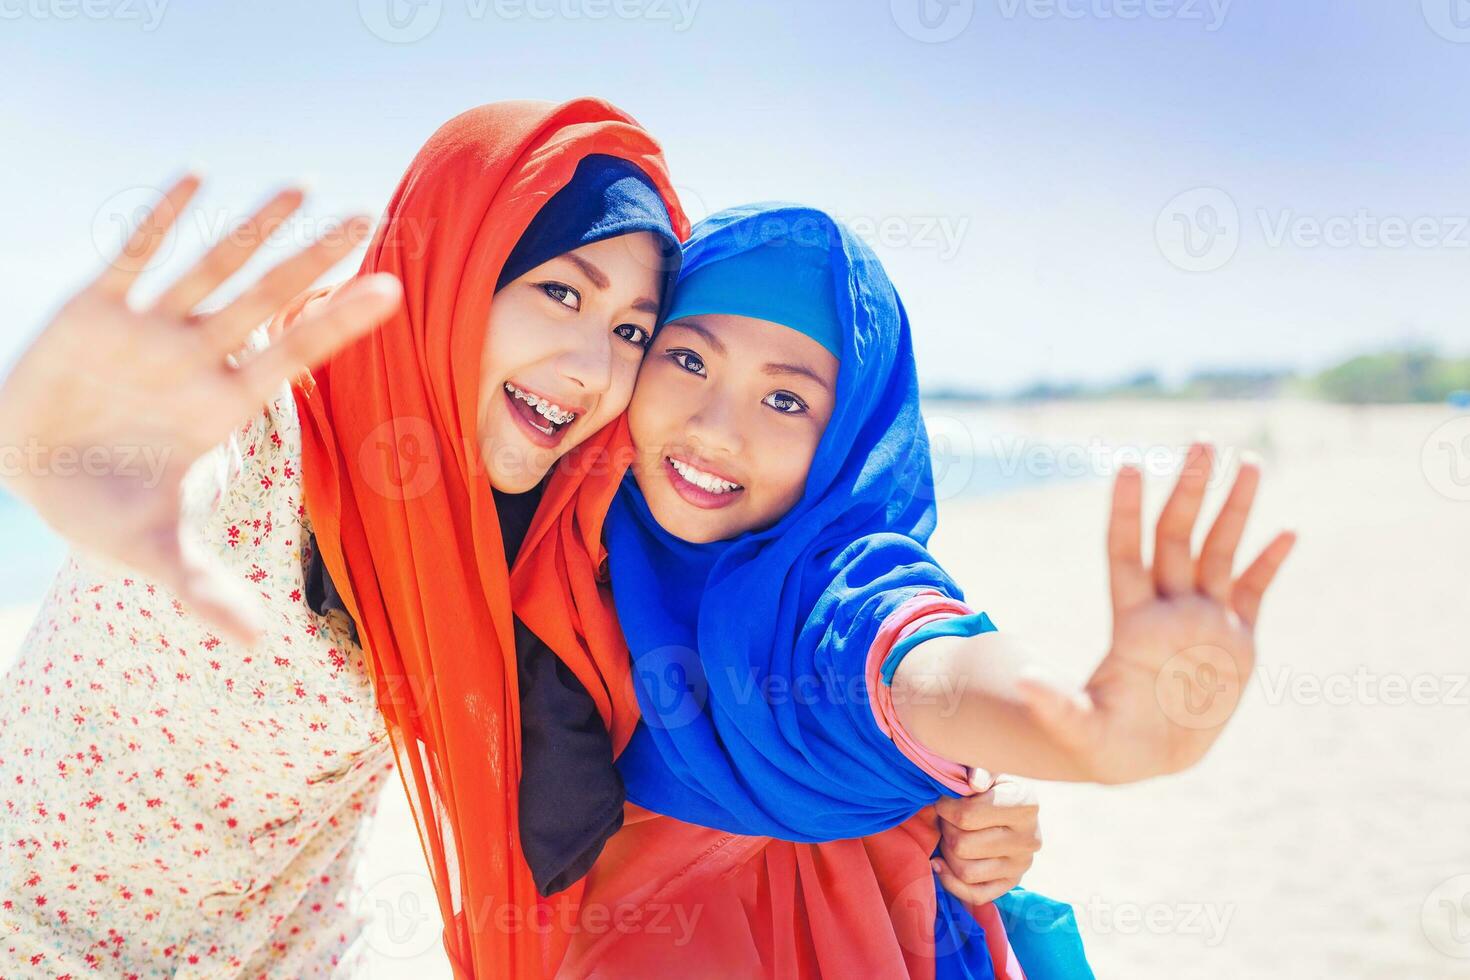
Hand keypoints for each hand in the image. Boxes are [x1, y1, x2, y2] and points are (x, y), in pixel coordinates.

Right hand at [0, 174, 401, 643]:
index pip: (292, 357)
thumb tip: (256, 645)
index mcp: (221, 407)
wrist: (24, 471)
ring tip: (298, 188)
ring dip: (249, 229)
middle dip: (311, 262)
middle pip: (265, 301)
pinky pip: (131, 258)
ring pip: (209, 268)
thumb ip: (202, 588)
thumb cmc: (100, 508)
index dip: (338, 324)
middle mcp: (195, 358)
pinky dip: (158, 222)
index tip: (392, 290)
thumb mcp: (151, 550)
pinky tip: (194, 179)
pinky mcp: (93, 311)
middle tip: (365, 217)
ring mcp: (148, 330)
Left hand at [932, 769, 1039, 904]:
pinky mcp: (1012, 883)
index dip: (944, 808)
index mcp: (1026, 804)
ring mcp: (1023, 864)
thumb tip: (976, 782)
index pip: (967, 816)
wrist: (1009, 801)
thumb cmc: (990, 781)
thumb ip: (978, 769)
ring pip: (965, 871)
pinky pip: (975, 895)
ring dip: (947, 853)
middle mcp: (1030, 838)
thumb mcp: (986, 768)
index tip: (943, 799)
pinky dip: (951, 881)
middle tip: (945, 818)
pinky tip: (941, 863)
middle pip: (963, 845)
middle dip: (945, 829)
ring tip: (949, 835)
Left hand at [1018, 442, 1295, 783]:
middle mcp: (1168, 609)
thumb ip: (1055, 704)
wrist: (1144, 759)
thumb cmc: (1103, 743)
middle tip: (1200, 444)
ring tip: (1248, 462)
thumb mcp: (1078, 729)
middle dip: (1188, 491)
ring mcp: (1204, 621)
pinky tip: (1286, 532)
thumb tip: (1023, 683)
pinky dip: (1269, 564)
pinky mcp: (1237, 642)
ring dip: (1234, 509)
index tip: (1127, 466)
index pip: (1126, 553)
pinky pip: (1255, 593)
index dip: (1126, 512)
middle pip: (1178, 538)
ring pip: (1220, 553)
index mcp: (1132, 623)